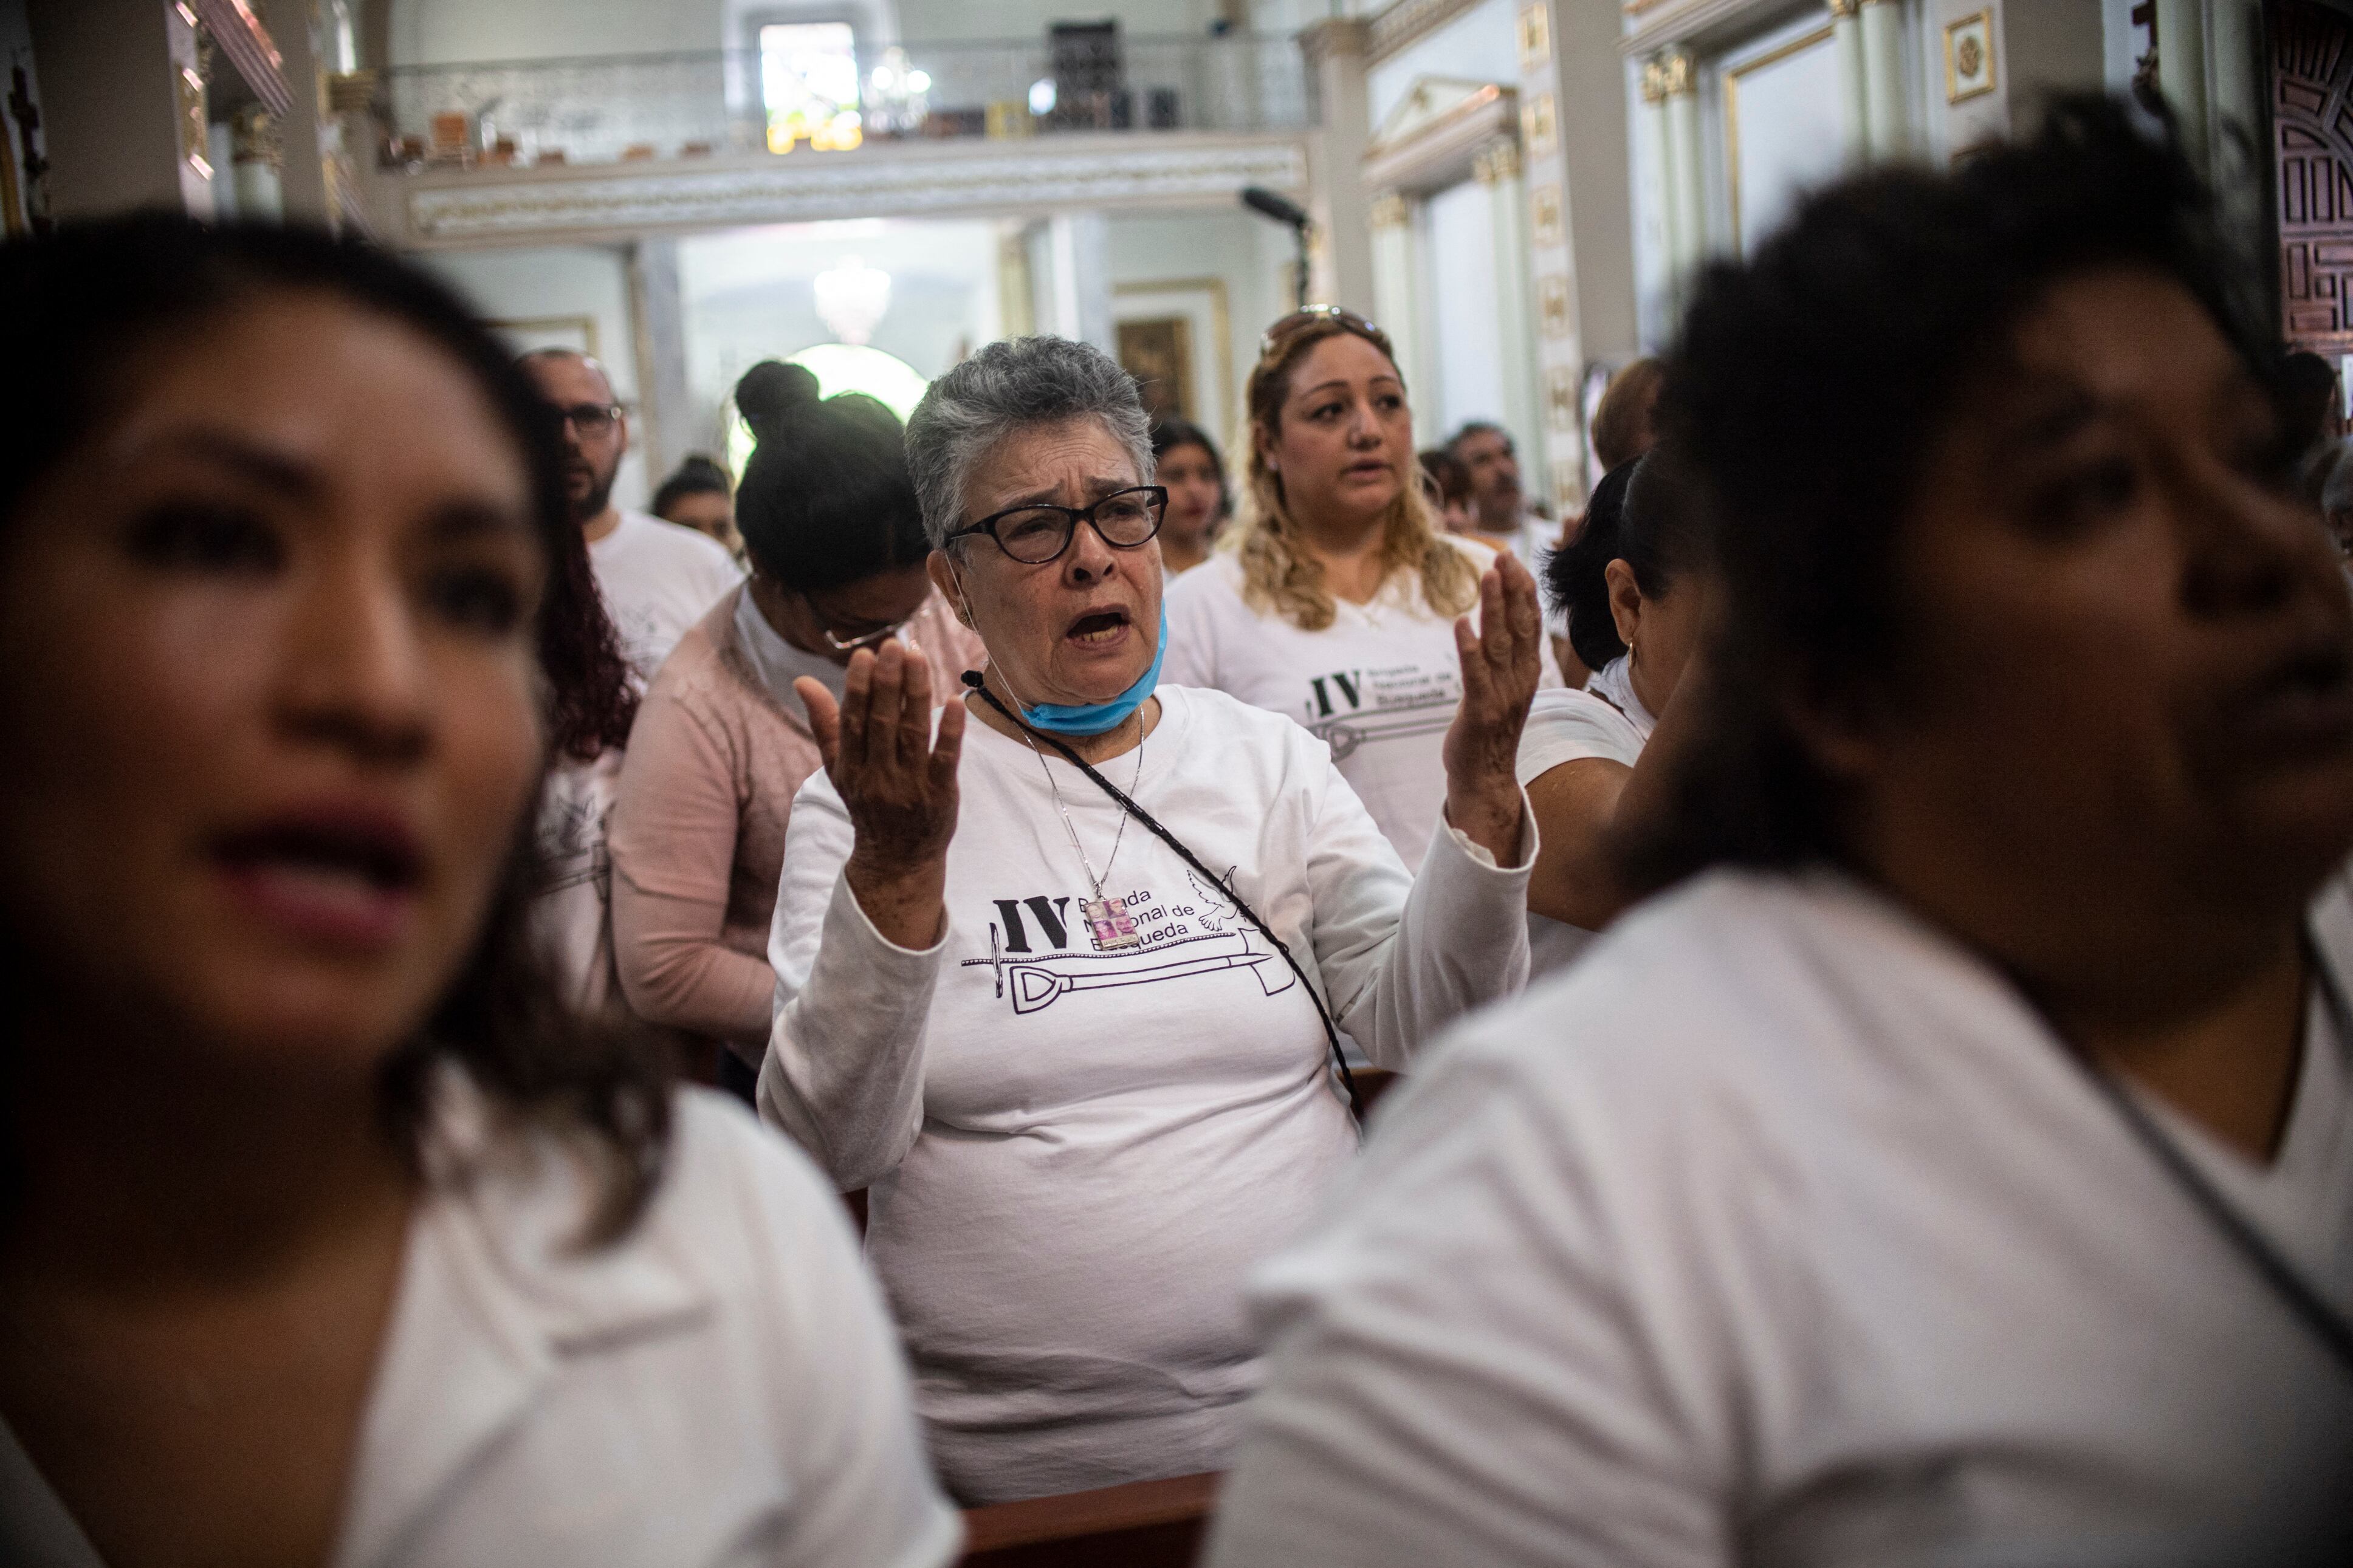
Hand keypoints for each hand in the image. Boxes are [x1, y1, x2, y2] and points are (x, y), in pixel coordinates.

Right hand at [797, 640, 964, 947]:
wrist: (897, 860)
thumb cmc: (867, 803)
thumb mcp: (840, 769)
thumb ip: (825, 724)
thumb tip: (802, 681)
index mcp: (850, 767)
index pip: (853, 721)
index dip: (858, 687)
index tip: (865, 654)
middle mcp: (877, 776)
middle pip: (882, 723)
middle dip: (887, 682)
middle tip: (894, 645)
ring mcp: (910, 786)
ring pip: (913, 734)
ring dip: (916, 694)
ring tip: (918, 657)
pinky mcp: (940, 794)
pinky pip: (945, 758)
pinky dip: (950, 731)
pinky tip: (954, 701)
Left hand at [1441, 551, 1542, 864]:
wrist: (1485, 780)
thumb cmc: (1489, 731)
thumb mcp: (1503, 687)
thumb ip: (1503, 657)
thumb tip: (1498, 621)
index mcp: (1527, 672)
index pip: (1530, 622)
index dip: (1522, 589)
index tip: (1512, 559)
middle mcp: (1520, 680)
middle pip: (1520, 626)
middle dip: (1512, 589)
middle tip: (1502, 556)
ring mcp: (1502, 695)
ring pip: (1500, 644)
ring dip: (1494, 608)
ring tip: (1487, 576)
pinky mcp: (1480, 711)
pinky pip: (1475, 675)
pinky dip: (1469, 648)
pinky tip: (1462, 623)